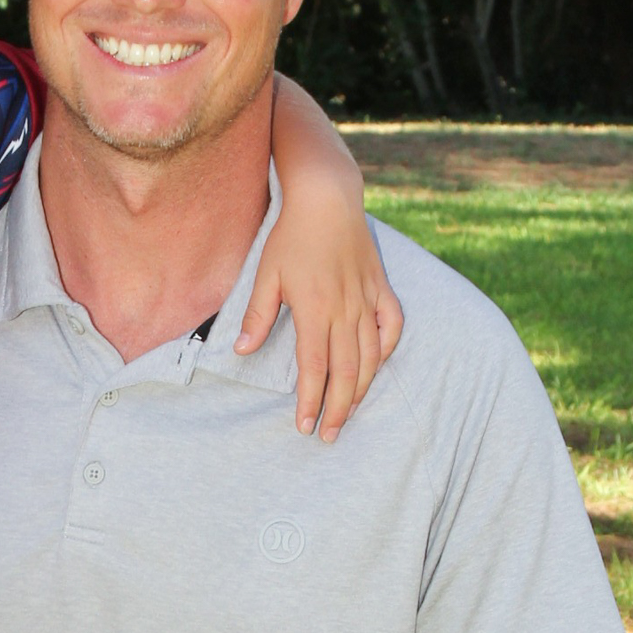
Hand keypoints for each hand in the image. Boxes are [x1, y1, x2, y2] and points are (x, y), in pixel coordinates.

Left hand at [239, 210, 401, 441]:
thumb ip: (257, 316)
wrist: (327, 197)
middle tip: (328, 435)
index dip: (310, 401)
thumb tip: (241, 351)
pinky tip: (376, 366)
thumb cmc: (291, 235)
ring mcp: (367, 299)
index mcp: (315, 310)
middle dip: (337, 409)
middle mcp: (345, 310)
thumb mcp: (266, 274)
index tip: (304, 426)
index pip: (314, 369)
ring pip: (370, 356)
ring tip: (350, 413)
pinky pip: (391, 326)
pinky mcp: (381, 287)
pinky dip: (385, 349)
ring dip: (361, 389)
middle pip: (346, 372)